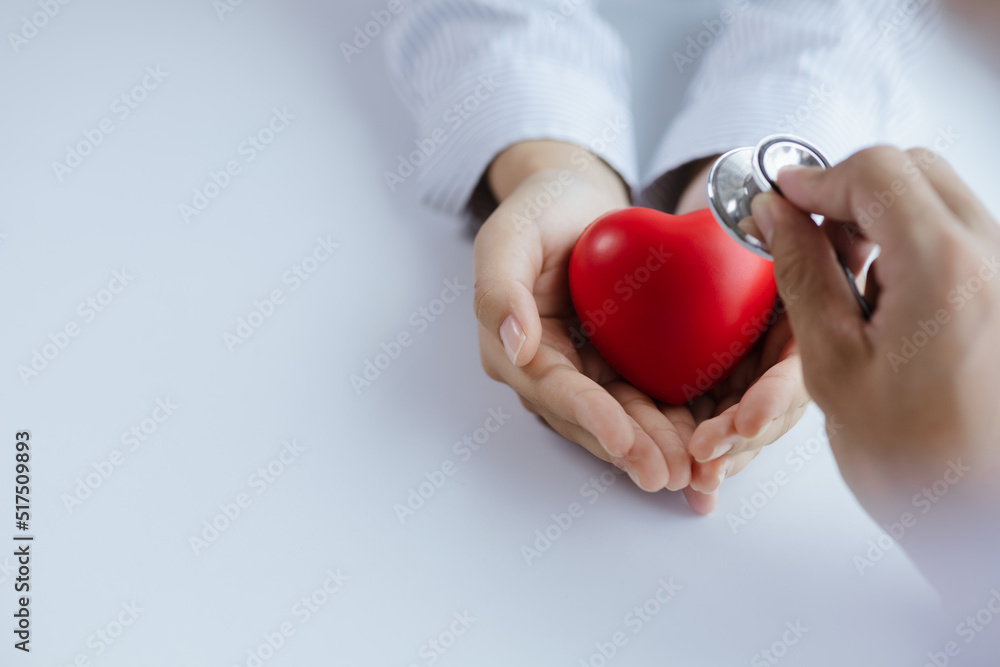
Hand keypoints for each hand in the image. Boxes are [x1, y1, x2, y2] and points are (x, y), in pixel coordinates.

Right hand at [474, 141, 714, 511]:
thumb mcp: (508, 235)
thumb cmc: (538, 211)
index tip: (624, 441)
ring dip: (652, 447)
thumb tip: (514, 345)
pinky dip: (668, 423)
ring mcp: (581, 371)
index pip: (554, 389)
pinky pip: (641, 400)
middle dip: (628, 449)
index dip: (589, 417)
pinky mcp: (613, 366)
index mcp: (512, 346)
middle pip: (589, 418)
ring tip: (691, 473)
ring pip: (619, 418)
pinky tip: (700, 446)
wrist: (572, 201)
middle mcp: (545, 369)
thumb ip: (499, 288)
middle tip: (668, 475)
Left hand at [668, 160, 809, 497]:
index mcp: (802, 318)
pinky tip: (697, 495)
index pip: (791, 364)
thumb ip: (781, 236)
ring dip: (725, 458)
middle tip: (706, 456)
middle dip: (741, 436)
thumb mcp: (755, 222)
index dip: (773, 394)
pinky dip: (712, 460)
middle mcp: (787, 353)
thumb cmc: (747, 219)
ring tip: (696, 483)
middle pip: (770, 408)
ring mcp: (761, 377)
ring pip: (746, 428)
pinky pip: (723, 432)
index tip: (747, 420)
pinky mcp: (731, 393)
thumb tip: (780, 215)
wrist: (733, 224)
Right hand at [752, 146, 999, 598]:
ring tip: (846, 280)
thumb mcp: (833, 366)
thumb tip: (777, 216)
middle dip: (852, 190)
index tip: (780, 200)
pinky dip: (914, 245)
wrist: (987, 520)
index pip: (876, 172)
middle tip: (809, 235)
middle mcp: (994, 259)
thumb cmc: (920, 463)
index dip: (815, 177)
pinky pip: (961, 237)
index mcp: (945, 269)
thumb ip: (802, 273)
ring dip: (883, 217)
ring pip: (940, 199)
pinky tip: (886, 302)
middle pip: (914, 171)